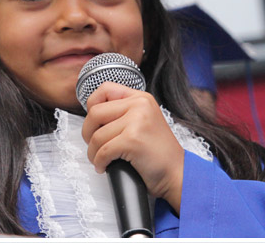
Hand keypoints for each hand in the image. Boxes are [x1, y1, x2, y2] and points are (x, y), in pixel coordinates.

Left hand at [81, 82, 184, 212]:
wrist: (176, 173)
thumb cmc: (158, 153)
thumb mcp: (144, 121)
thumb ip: (124, 112)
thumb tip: (92, 113)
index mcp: (141, 98)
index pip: (105, 89)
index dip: (92, 104)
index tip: (93, 122)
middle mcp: (140, 105)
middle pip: (95, 113)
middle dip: (88, 133)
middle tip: (94, 146)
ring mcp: (137, 121)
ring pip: (97, 135)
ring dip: (93, 152)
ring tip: (100, 160)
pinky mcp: (132, 140)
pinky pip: (102, 151)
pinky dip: (99, 162)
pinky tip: (104, 167)